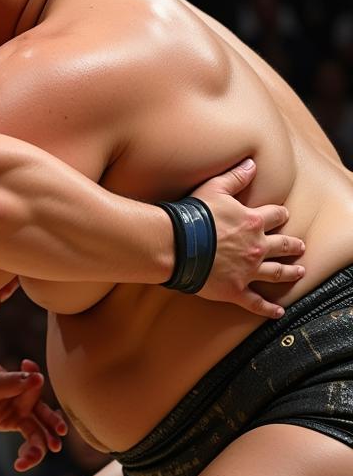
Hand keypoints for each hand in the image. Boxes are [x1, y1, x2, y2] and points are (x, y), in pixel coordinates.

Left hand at [0, 351, 66, 471]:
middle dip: (51, 427)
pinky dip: (28, 450)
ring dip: (38, 446)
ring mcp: (17, 410)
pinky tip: (21, 462)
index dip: (40, 397)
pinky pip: (26, 437)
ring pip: (36, 430)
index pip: (33, 390)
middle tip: (57, 442)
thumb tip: (37, 376)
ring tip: (28, 461)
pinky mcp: (9, 422)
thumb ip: (10, 383)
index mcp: (16, 382)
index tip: (49, 412)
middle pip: (42, 414)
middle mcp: (21, 397)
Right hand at [189, 158, 305, 318]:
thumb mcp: (214, 188)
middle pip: (283, 245)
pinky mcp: (235, 290)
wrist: (176, 244)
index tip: (283, 216)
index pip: (276, 216)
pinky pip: (256, 302)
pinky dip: (269, 309)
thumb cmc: (193, 215)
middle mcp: (257, 247)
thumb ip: (236, 177)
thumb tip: (252, 163)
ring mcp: (248, 271)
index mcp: (253, 222)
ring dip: (290, 272)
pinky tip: (279, 312)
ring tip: (300, 272)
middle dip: (293, 245)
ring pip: (277, 273)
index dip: (280, 215)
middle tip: (299, 246)